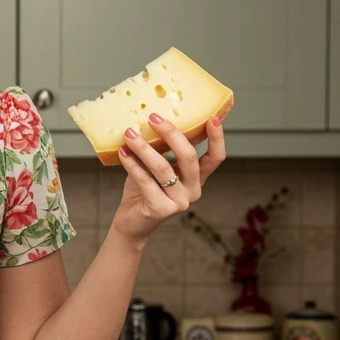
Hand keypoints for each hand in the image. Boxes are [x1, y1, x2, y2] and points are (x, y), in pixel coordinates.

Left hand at [112, 114, 225, 243]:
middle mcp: (193, 191)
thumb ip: (162, 151)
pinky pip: (146, 180)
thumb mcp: (157, 168)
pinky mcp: (161, 209)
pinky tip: (122, 152)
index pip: (215, 158)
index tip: (213, 117)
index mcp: (196, 179)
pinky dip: (132, 164)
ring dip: (144, 147)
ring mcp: (179, 202)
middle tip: (153, 117)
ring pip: (163, 167)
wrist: (130, 222)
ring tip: (129, 133)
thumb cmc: (143, 191)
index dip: (217, 138)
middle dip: (171, 133)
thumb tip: (154, 120)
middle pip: (189, 156)